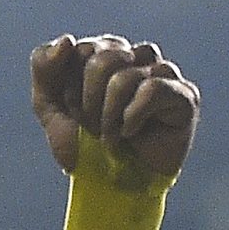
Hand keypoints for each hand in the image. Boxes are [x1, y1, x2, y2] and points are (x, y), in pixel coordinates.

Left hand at [31, 35, 199, 185]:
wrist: (109, 189)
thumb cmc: (83, 146)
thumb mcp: (50, 107)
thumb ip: (44, 68)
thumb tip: (67, 40)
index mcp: (105, 52)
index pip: (80, 50)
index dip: (70, 89)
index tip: (74, 114)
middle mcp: (136, 57)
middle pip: (103, 59)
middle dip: (88, 104)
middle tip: (93, 129)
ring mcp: (163, 74)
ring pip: (124, 76)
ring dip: (108, 117)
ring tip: (111, 138)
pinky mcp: (184, 95)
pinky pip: (152, 89)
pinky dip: (132, 118)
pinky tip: (131, 134)